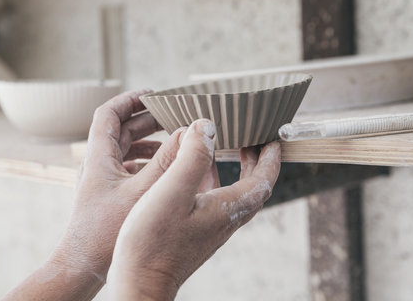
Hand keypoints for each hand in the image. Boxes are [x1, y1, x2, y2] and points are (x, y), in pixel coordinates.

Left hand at [4, 89, 187, 300]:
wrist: (83, 266)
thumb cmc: (105, 232)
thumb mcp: (144, 192)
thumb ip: (167, 161)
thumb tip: (189, 132)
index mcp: (98, 157)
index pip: (108, 114)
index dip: (129, 100)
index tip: (152, 95)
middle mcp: (97, 165)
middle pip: (120, 130)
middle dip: (146, 120)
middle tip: (172, 116)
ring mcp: (101, 181)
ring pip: (125, 150)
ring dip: (147, 142)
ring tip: (173, 141)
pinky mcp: (107, 196)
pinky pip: (126, 168)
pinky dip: (145, 162)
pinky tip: (163, 170)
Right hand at [106, 119, 280, 299]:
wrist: (139, 284)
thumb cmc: (153, 243)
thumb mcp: (172, 192)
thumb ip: (192, 158)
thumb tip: (207, 127)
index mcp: (226, 209)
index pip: (263, 180)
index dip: (271, 157)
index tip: (273, 138)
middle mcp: (223, 220)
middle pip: (252, 187)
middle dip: (257, 161)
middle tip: (253, 139)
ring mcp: (208, 227)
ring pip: (233, 194)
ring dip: (236, 170)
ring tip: (226, 148)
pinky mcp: (193, 232)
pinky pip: (212, 200)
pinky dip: (212, 180)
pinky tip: (193, 173)